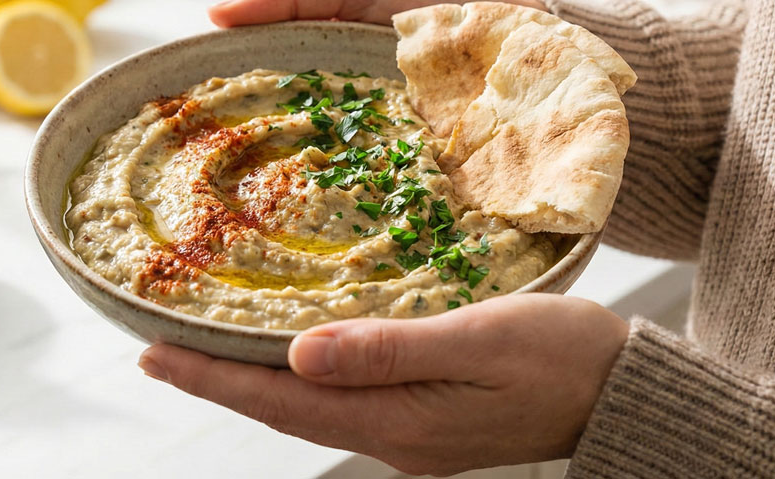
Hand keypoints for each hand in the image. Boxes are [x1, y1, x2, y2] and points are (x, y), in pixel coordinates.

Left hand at [138, 294, 628, 476]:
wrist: (623, 391)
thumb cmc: (565, 354)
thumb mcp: (481, 338)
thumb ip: (390, 349)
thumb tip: (299, 355)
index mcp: (400, 420)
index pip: (281, 403)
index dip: (211, 380)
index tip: (151, 354)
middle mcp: (394, 436)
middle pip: (281, 411)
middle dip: (214, 381)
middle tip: (153, 349)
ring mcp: (408, 432)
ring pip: (306, 407)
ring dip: (249, 380)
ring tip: (201, 349)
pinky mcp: (423, 418)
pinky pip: (339, 400)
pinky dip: (296, 377)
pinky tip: (285, 353)